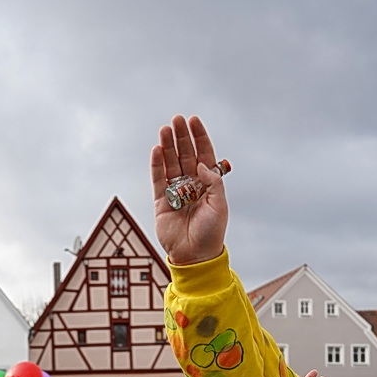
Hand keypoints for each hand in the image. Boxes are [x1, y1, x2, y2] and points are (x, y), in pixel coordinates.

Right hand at [152, 115, 227, 265]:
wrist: (196, 256)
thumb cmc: (211, 233)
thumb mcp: (219, 205)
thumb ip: (213, 182)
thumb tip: (201, 165)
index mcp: (208, 184)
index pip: (203, 154)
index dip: (199, 138)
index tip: (194, 121)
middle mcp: (191, 185)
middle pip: (185, 155)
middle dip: (181, 137)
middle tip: (176, 120)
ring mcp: (175, 192)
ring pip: (170, 164)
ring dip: (167, 146)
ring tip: (165, 129)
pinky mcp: (161, 202)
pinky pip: (158, 180)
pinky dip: (157, 165)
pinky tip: (157, 150)